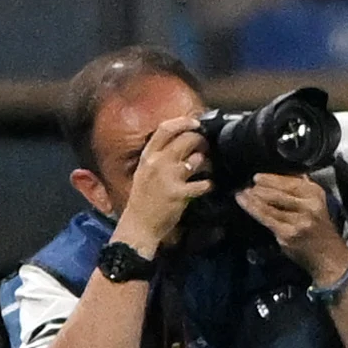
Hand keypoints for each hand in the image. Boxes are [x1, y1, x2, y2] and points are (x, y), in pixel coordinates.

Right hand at [110, 117, 211, 254]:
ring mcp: (168, 177)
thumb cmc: (143, 198)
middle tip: (206, 148)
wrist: (138, 225)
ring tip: (205, 169)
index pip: (165, 129)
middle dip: (202, 141)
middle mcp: (157, 163)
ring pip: (198, 159)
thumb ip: (160, 155)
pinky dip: (209, 184)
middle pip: (187, 139)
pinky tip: (206, 187)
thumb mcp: (145, 171)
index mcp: (147, 157)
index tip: (197, 123)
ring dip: (207, 163)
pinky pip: (204, 183)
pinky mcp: (179, 193)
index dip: (184, 122)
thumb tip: (183, 140)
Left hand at [237, 173, 347, 286]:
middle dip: (259, 187)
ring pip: (270, 204)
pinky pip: (266, 218)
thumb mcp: (316, 204)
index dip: (271, 178)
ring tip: (241, 193)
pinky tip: (243, 203)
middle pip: (278, 192)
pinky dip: (252, 209)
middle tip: (245, 185)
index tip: (257, 177)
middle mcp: (309, 204)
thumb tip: (280, 177)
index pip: (291, 181)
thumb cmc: (319, 229)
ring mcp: (298, 219)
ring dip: (252, 197)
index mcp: (316, 194)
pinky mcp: (287, 233)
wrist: (328, 255)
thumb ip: (301, 191)